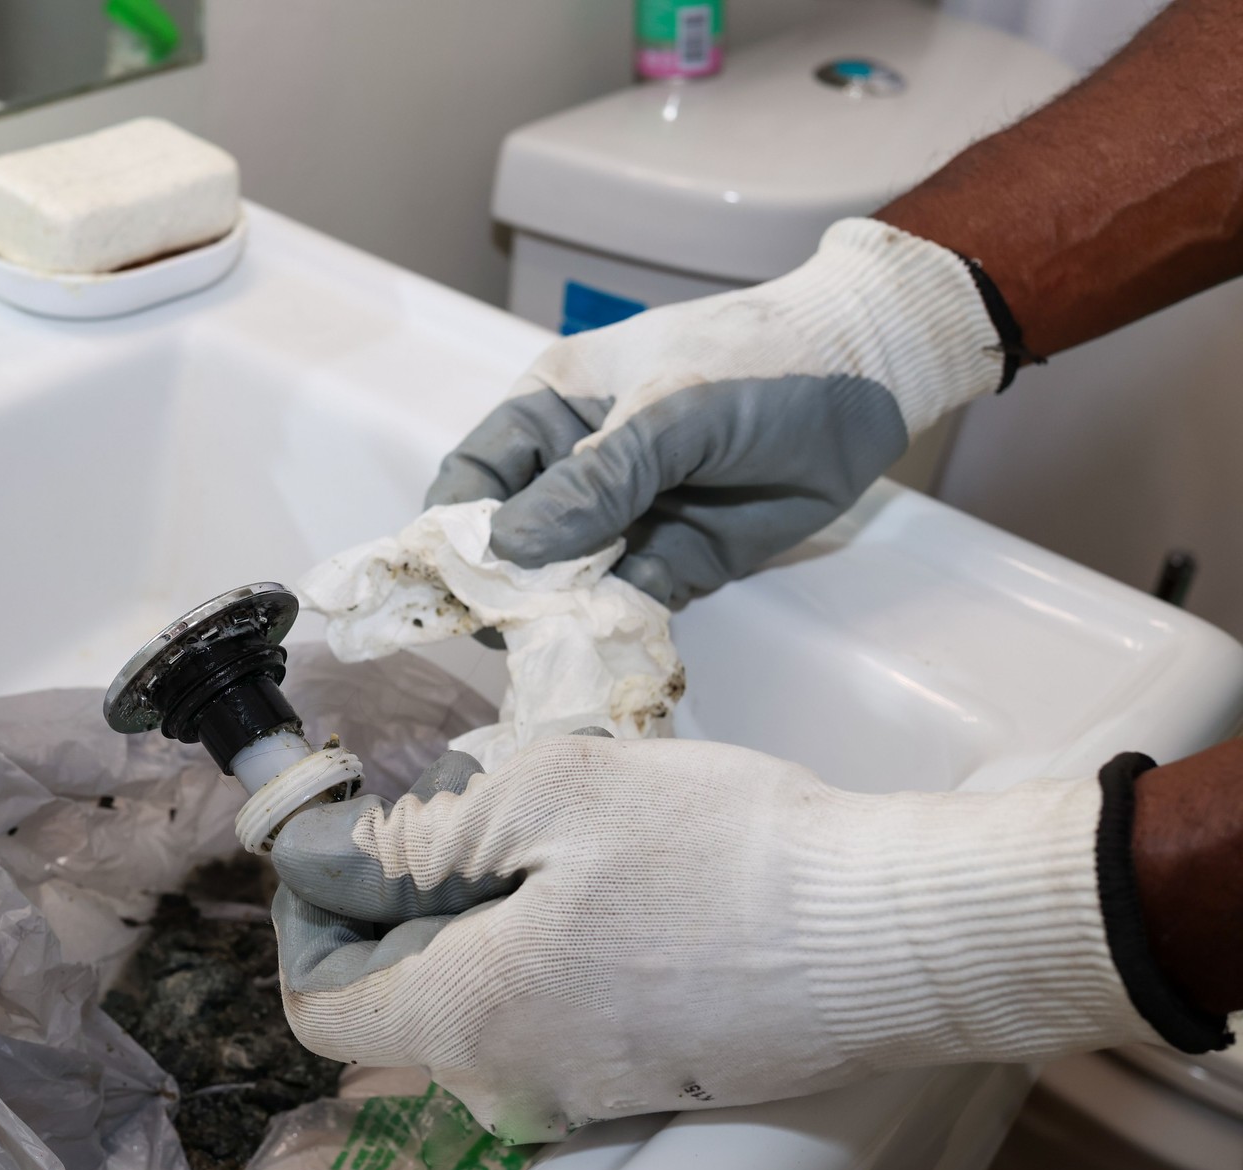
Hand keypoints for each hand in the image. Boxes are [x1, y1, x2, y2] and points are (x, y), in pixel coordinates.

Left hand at [271, 735, 1156, 1141]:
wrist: (890, 936)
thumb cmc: (725, 855)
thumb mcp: (554, 790)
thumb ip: (427, 831)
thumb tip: (356, 857)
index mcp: (466, 1020)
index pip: (320, 1007)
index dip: (314, 920)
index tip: (349, 849)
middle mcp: (509, 1085)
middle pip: (399, 1006)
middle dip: (406, 913)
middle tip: (468, 820)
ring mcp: (580, 1094)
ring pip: (478, 1009)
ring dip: (483, 929)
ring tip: (555, 848)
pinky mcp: (643, 1084)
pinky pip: (549, 1022)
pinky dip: (546, 957)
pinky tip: (613, 893)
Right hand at [429, 219, 1002, 605]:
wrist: (872, 382)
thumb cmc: (759, 363)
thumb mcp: (671, 411)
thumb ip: (594, 480)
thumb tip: (510, 550)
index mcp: (551, 412)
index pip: (472, 479)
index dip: (453, 531)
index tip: (453, 585)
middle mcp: (571, 472)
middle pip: (507, 545)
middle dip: (501, 589)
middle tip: (510, 632)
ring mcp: (620, 522)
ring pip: (561, 586)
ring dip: (555, 620)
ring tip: (559, 647)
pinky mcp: (671, 565)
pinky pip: (621, 610)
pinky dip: (610, 634)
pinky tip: (608, 649)